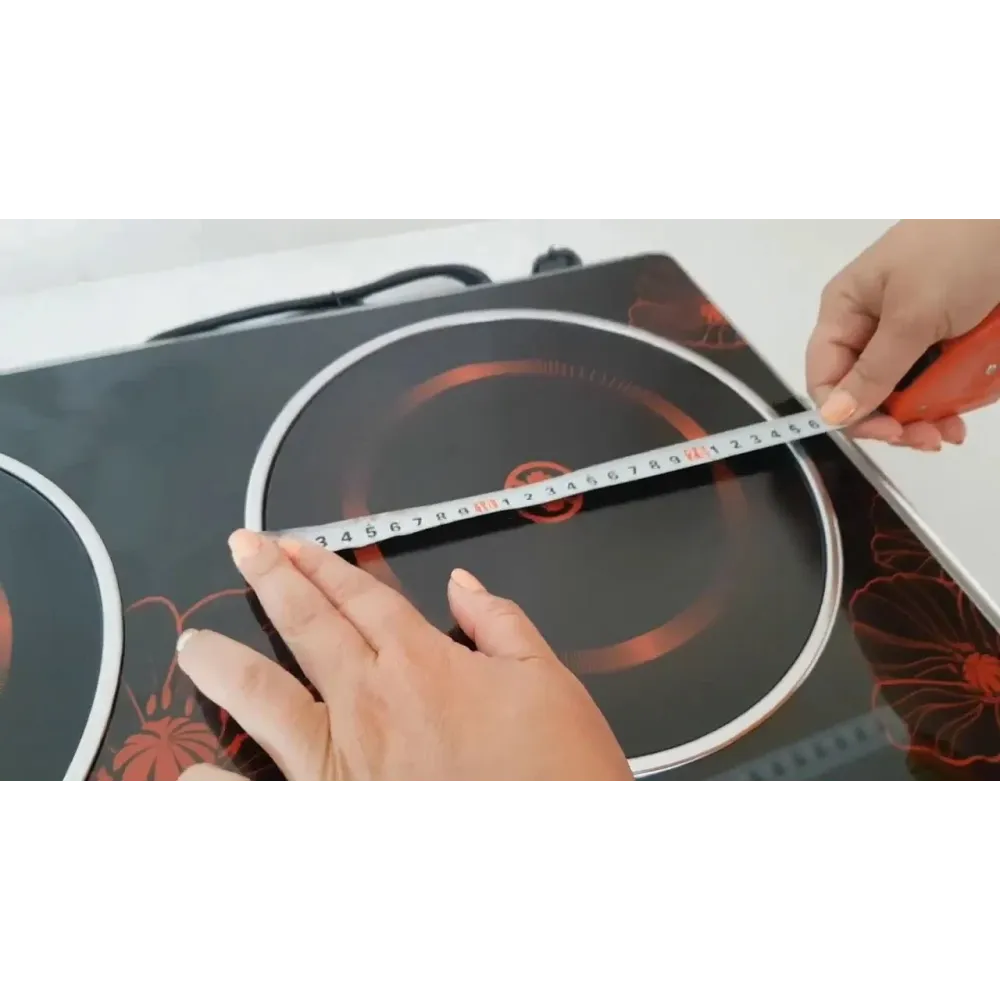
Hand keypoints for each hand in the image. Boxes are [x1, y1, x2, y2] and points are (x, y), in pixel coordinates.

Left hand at [175, 530, 633, 782]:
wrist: (557, 851)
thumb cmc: (558, 771)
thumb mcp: (548, 679)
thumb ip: (500, 623)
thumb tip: (463, 583)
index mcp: (422, 663)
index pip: (361, 597)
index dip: (324, 565)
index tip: (293, 545)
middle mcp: (370, 702)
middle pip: (308, 625)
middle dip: (271, 579)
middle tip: (242, 548)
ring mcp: (341, 761)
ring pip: (265, 698)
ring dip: (226, 663)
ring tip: (195, 643)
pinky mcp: (331, 813)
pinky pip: (257, 799)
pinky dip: (217, 786)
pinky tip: (190, 774)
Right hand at [806, 217, 999, 449]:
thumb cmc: (956, 253)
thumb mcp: (913, 316)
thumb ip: (875, 371)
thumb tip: (832, 416)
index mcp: (844, 312)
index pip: (826, 377)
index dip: (848, 412)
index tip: (890, 432)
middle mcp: (870, 325)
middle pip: (864, 391)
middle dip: (892, 421)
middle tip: (928, 439)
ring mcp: (908, 332)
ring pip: (901, 392)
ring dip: (923, 418)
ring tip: (950, 432)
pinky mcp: (944, 336)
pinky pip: (935, 380)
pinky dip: (947, 401)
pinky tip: (959, 417)